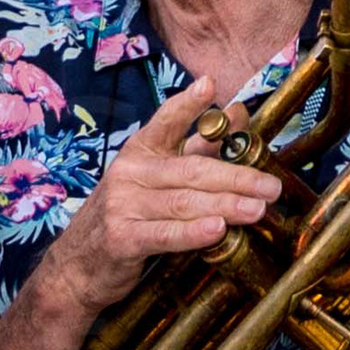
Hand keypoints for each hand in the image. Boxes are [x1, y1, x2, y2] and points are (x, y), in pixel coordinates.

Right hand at [38, 76, 281, 314]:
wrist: (80, 264)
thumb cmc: (128, 215)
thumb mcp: (156, 178)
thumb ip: (196, 148)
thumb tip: (236, 114)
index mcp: (139, 151)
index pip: (165, 121)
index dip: (188, 104)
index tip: (209, 85)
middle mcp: (129, 172)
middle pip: (191, 170)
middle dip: (236, 177)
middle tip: (270, 186)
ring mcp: (123, 205)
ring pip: (184, 202)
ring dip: (225, 205)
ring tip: (257, 208)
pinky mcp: (122, 238)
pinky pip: (164, 234)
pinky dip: (193, 233)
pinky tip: (217, 230)